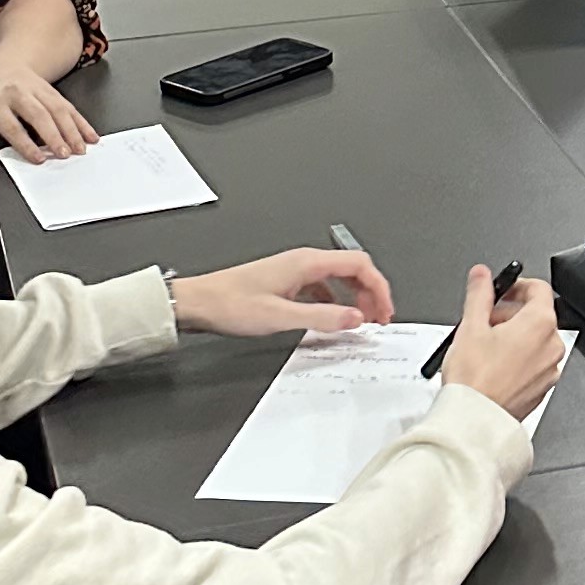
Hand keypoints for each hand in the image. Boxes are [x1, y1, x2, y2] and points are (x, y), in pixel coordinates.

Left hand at [0, 57, 97, 162]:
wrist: (7, 66)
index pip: (11, 125)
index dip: (25, 142)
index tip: (38, 158)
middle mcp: (17, 93)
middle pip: (39, 115)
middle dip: (54, 135)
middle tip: (64, 154)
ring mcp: (38, 89)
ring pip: (58, 109)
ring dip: (72, 130)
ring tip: (80, 149)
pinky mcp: (53, 90)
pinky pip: (70, 106)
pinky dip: (82, 122)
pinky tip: (90, 136)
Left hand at [171, 246, 396, 341]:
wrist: (199, 302)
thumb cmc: (230, 303)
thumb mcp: (281, 317)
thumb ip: (322, 318)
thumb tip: (356, 319)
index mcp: (306, 262)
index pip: (359, 265)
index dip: (379, 287)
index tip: (385, 310)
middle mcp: (303, 262)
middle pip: (352, 270)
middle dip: (370, 294)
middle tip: (377, 320)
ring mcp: (295, 271)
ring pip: (338, 280)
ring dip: (354, 299)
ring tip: (359, 322)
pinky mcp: (286, 283)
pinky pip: (322, 289)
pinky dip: (334, 303)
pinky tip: (331, 320)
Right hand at [439, 264, 565, 421]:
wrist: (475, 419)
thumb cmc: (475, 380)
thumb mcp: (471, 326)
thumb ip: (479, 294)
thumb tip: (481, 275)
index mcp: (540, 324)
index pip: (539, 288)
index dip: (517, 285)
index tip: (501, 290)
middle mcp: (552, 346)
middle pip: (536, 315)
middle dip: (510, 313)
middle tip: (485, 320)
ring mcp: (549, 369)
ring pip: (535, 340)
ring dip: (514, 335)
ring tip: (485, 345)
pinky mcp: (542, 388)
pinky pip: (533, 363)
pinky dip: (518, 357)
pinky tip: (493, 365)